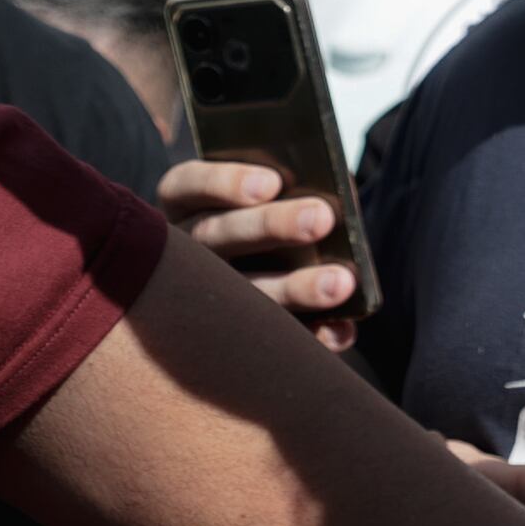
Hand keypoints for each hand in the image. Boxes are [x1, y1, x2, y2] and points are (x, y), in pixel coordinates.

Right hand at [164, 156, 356, 348]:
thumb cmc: (272, 214)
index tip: (271, 182)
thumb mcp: (272, 193)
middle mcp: (183, 252)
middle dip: (270, 226)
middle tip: (320, 219)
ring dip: (293, 289)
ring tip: (341, 283)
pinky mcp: (229, 339)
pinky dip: (307, 334)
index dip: (224, 183)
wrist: (267, 269)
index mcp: (187, 204)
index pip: (187, 186)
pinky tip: (340, 328)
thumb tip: (328, 197)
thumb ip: (288, 188)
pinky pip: (262, 343)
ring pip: (236, 296)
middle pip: (216, 235)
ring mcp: (200, 299)